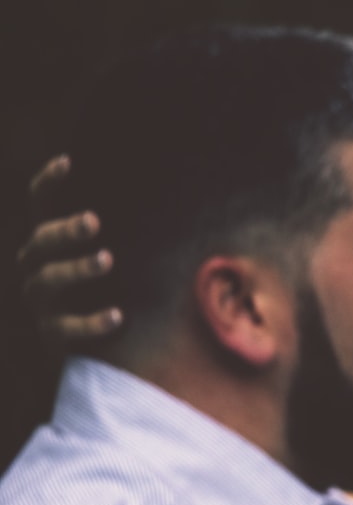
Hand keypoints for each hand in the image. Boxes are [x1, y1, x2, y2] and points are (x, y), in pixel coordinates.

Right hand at [16, 156, 121, 341]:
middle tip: (93, 220)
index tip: (68, 161)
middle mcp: (35, 265)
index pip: (39, 204)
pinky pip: (67, 328)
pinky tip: (117, 316)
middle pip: (41, 240)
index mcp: (48, 240)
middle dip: (66, 229)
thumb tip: (164, 190)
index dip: (48, 182)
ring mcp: (40, 300)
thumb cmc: (108, 282)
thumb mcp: (114, 250)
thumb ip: (125, 226)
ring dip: (77, 267)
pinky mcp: (51, 333)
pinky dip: (91, 321)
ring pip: (48, 280)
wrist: (87, 343)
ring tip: (107, 259)